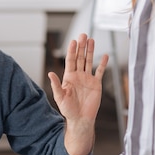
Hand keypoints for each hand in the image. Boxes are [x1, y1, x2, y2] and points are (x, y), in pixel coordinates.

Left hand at [47, 33, 108, 154]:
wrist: (80, 119)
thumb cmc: (68, 110)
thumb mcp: (60, 97)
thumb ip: (56, 85)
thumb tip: (50, 73)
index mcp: (69, 77)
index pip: (71, 60)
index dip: (72, 50)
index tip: (74, 41)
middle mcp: (78, 76)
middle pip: (80, 58)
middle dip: (82, 46)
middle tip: (83, 35)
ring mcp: (87, 79)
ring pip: (89, 62)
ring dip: (90, 51)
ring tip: (92, 40)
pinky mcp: (96, 84)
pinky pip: (100, 72)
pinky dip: (102, 64)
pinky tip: (104, 55)